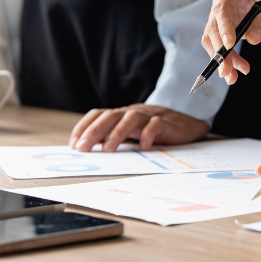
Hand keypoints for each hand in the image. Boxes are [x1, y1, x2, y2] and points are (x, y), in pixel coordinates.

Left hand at [69, 104, 208, 151]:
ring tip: (109, 149)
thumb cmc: (153, 130)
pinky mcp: (166, 122)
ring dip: (117, 133)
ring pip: (131, 118)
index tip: (74, 144)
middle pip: (110, 116)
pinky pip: (156, 125)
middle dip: (94, 131)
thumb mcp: (131, 133)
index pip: (98, 114)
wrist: (186, 123)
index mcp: (122, 114)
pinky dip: (148, 135)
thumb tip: (88, 149)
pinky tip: (143, 148)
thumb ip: (112, 137)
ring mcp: (150, 115)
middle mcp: (133, 112)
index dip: (84, 127)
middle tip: (83, 148)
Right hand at [201, 0, 260, 84]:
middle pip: (214, 25)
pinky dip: (226, 59)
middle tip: (227, 69)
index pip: (223, 6)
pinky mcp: (226, 26)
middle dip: (220, 49)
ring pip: (213, 38)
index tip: (230, 45)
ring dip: (221, 58)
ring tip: (233, 75)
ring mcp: (224, 12)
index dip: (223, 27)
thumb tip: (252, 38)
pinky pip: (220, 44)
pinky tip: (234, 70)